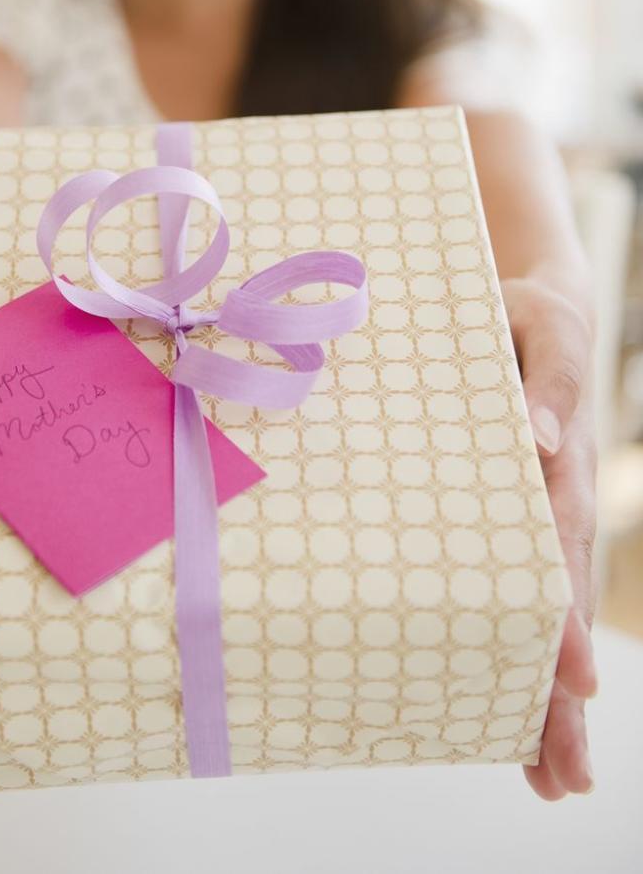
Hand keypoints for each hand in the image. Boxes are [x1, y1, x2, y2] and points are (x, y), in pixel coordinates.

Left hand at [502, 277, 598, 798]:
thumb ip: (545, 379)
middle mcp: (556, 501)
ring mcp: (543, 517)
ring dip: (548, 692)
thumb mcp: (540, 325)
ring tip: (549, 774)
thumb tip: (544, 444)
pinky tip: (515, 702)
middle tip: (561, 777)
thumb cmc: (529, 313)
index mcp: (558, 460)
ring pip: (547, 610)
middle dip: (560, 690)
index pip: (558, 549)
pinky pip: (525, 586)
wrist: (538, 305)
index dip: (560, 616)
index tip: (567, 683)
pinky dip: (524, 643)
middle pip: (560, 604)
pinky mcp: (521, 518)